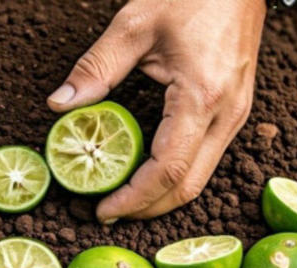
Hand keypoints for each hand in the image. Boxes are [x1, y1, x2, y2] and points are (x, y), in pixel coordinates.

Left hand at [48, 0, 265, 221]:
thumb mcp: (134, 25)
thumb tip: (59, 105)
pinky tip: (147, 172)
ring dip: (162, 196)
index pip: (168, 170)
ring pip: (201, 176)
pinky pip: (206, 157)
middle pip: (189, 186)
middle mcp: (228, 115)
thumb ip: (95, 68)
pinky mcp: (235, 110)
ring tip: (123, 199)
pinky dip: (176, 175)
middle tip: (109, 214)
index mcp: (203, 97)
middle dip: (148, 209)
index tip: (103, 210)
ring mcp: (236, 115)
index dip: (134, 198)